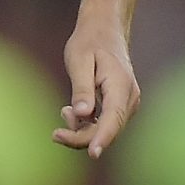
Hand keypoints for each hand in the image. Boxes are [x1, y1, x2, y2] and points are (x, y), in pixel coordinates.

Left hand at [53, 20, 140, 158]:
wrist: (104, 30)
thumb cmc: (89, 42)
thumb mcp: (79, 60)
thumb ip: (81, 88)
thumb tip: (84, 114)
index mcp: (121, 86)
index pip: (114, 118)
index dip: (103, 137)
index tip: (93, 153)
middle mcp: (128, 98)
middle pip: (108, 130)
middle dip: (82, 136)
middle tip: (55, 134)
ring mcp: (126, 104)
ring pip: (105, 129)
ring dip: (82, 128)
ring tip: (64, 111)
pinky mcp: (119, 107)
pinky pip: (104, 124)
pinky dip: (87, 123)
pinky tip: (71, 112)